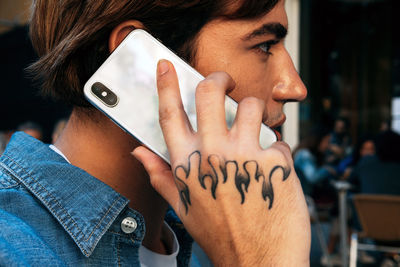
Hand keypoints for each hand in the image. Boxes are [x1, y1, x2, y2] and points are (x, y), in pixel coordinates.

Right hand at [133, 60, 310, 265]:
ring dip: (254, 115)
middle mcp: (212, 154)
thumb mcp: (184, 208)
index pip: (170, 114)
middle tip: (225, 83)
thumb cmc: (221, 236)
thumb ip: (161, 176)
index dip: (166, 85)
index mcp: (186, 165)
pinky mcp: (275, 161)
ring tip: (254, 135)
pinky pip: (278, 140)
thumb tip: (139, 152)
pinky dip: (276, 151)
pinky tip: (272, 172)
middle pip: (210, 92)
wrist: (260, 262)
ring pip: (251, 106)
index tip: (166, 67)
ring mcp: (244, 155)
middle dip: (219, 80)